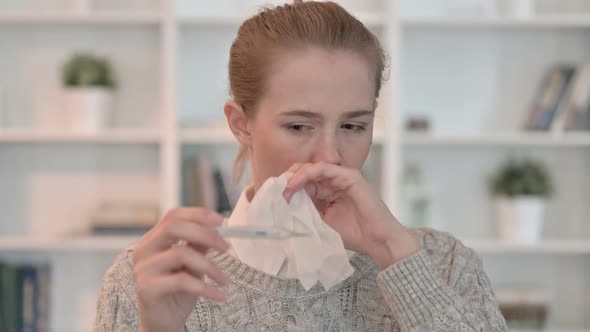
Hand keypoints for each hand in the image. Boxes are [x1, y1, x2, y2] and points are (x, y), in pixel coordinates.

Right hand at [133, 208, 229, 331]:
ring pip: (181, 253)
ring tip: (225, 279)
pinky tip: (219, 295)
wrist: (163, 323)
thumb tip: (217, 230)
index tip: (221, 222)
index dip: (198, 215)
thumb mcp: (192, 265)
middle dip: (205, 234)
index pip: (173, 216)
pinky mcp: (147, 288)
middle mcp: (144, 250)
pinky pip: (182, 281)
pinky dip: (206, 288)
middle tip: (226, 247)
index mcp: (153, 240)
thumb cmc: (178, 292)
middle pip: (173, 227)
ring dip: (210, 266)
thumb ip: (199, 246)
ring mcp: (143, 269)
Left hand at [283, 162, 420, 268]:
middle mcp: (333, 181)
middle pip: (303, 172)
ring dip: (293, 177)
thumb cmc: (354, 235)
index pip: (301, 182)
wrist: (378, 241)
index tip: (272, 199)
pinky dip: (305, 175)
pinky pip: (322, 168)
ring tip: (282, 190)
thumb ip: (305, 212)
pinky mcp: (349, 176)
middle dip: (286, 180)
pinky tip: (293, 185)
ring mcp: (341, 176)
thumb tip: (282, 209)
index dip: (285, 188)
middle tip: (274, 193)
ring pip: (310, 168)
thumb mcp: (321, 223)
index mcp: (327, 191)